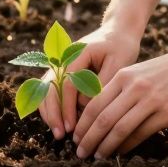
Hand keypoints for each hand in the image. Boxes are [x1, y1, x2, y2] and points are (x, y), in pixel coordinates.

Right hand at [38, 20, 140, 139]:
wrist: (118, 30)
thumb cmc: (121, 47)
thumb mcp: (119, 63)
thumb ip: (102, 84)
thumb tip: (86, 107)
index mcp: (77, 52)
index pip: (66, 83)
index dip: (67, 107)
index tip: (72, 126)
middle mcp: (63, 57)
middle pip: (49, 88)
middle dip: (53, 114)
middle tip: (61, 135)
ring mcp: (60, 64)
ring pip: (46, 90)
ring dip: (50, 112)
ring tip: (59, 133)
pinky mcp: (62, 71)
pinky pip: (51, 90)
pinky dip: (53, 107)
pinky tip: (61, 123)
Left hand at [72, 42, 167, 158]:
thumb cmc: (166, 70)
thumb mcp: (138, 73)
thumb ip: (120, 91)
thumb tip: (102, 118)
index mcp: (123, 76)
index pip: (94, 104)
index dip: (82, 124)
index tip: (75, 138)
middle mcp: (133, 87)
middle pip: (102, 118)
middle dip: (88, 139)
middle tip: (80, 152)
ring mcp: (149, 100)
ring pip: (119, 129)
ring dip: (105, 146)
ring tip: (97, 157)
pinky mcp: (165, 112)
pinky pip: (140, 133)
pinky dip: (126, 146)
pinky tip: (119, 152)